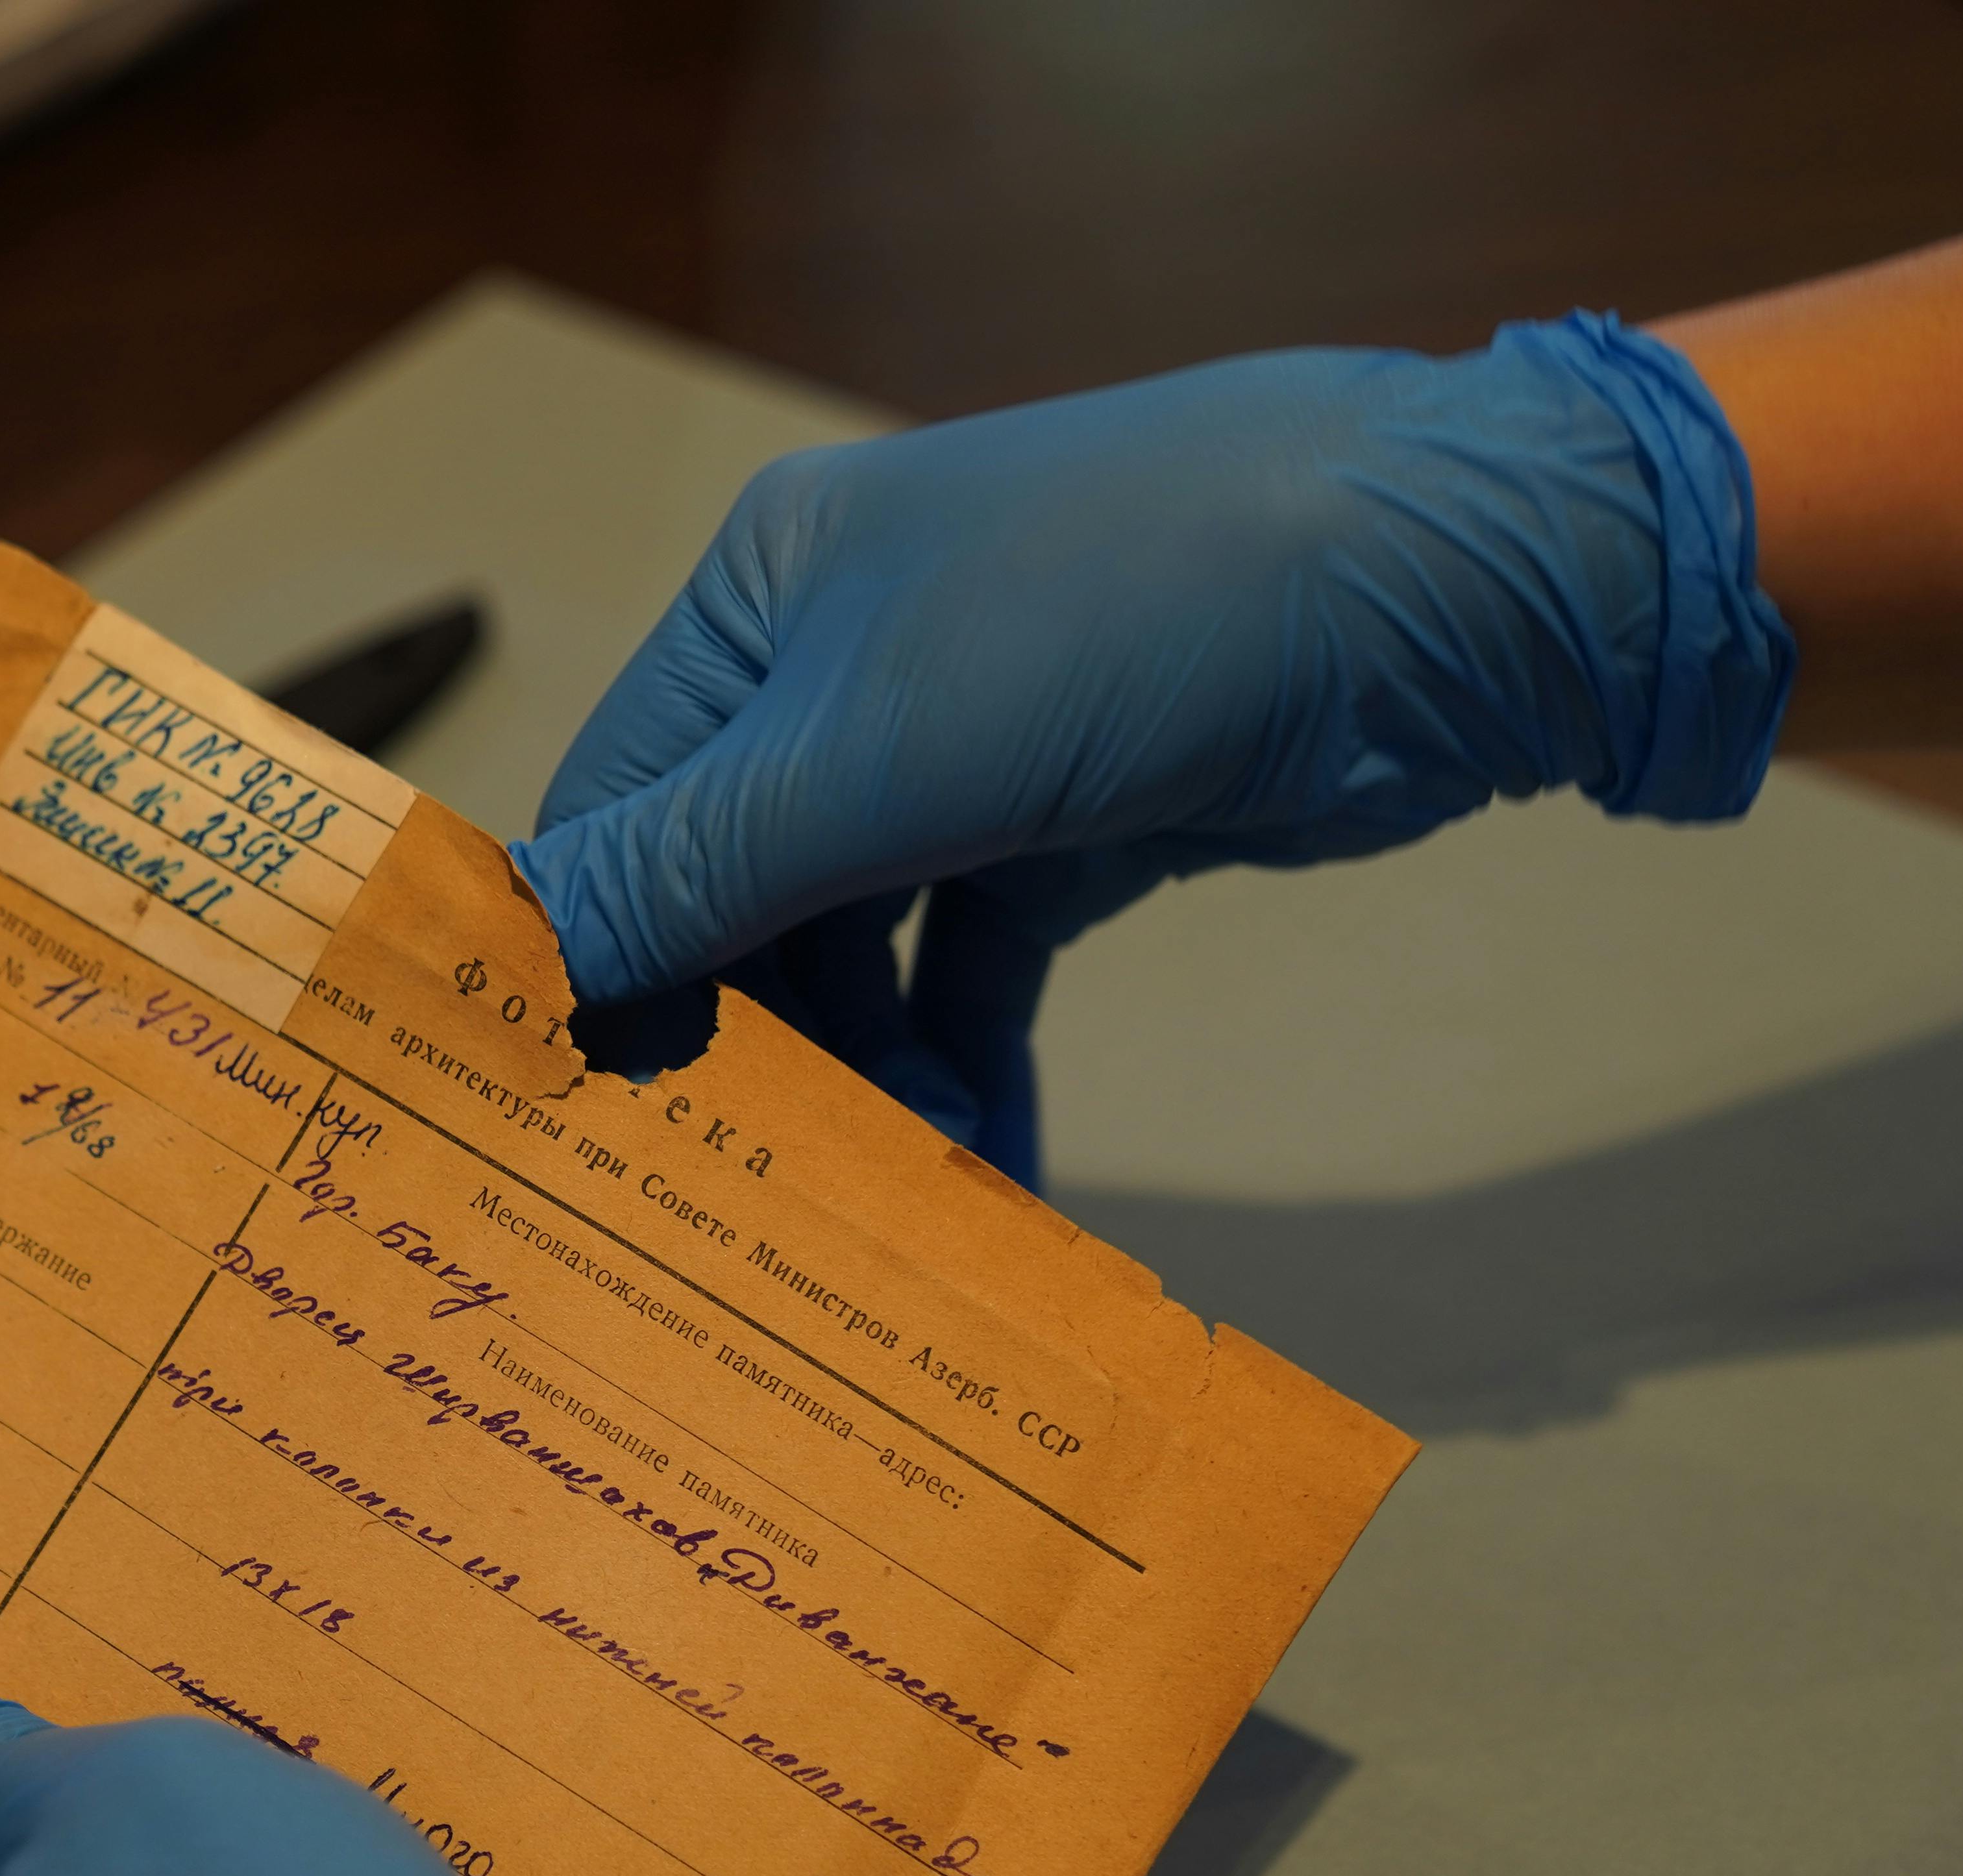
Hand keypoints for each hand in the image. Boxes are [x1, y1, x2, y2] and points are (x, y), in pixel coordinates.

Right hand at [513, 312, 1792, 1184]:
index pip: (616, 811)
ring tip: (908, 1198)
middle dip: (754, 1055)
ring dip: (875, 1088)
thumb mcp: (881, 747)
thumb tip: (518, 967)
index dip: (596, 969)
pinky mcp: (1071, 829)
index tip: (587, 1130)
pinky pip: (976, 980)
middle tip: (753, 1205)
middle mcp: (840, 672)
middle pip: (735, 905)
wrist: (1444, 584)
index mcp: (761, 601)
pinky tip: (991, 1173)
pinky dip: (973, 1074)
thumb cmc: (1138, 606)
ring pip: (859, 960)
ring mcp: (963, 752)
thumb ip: (698, 870)